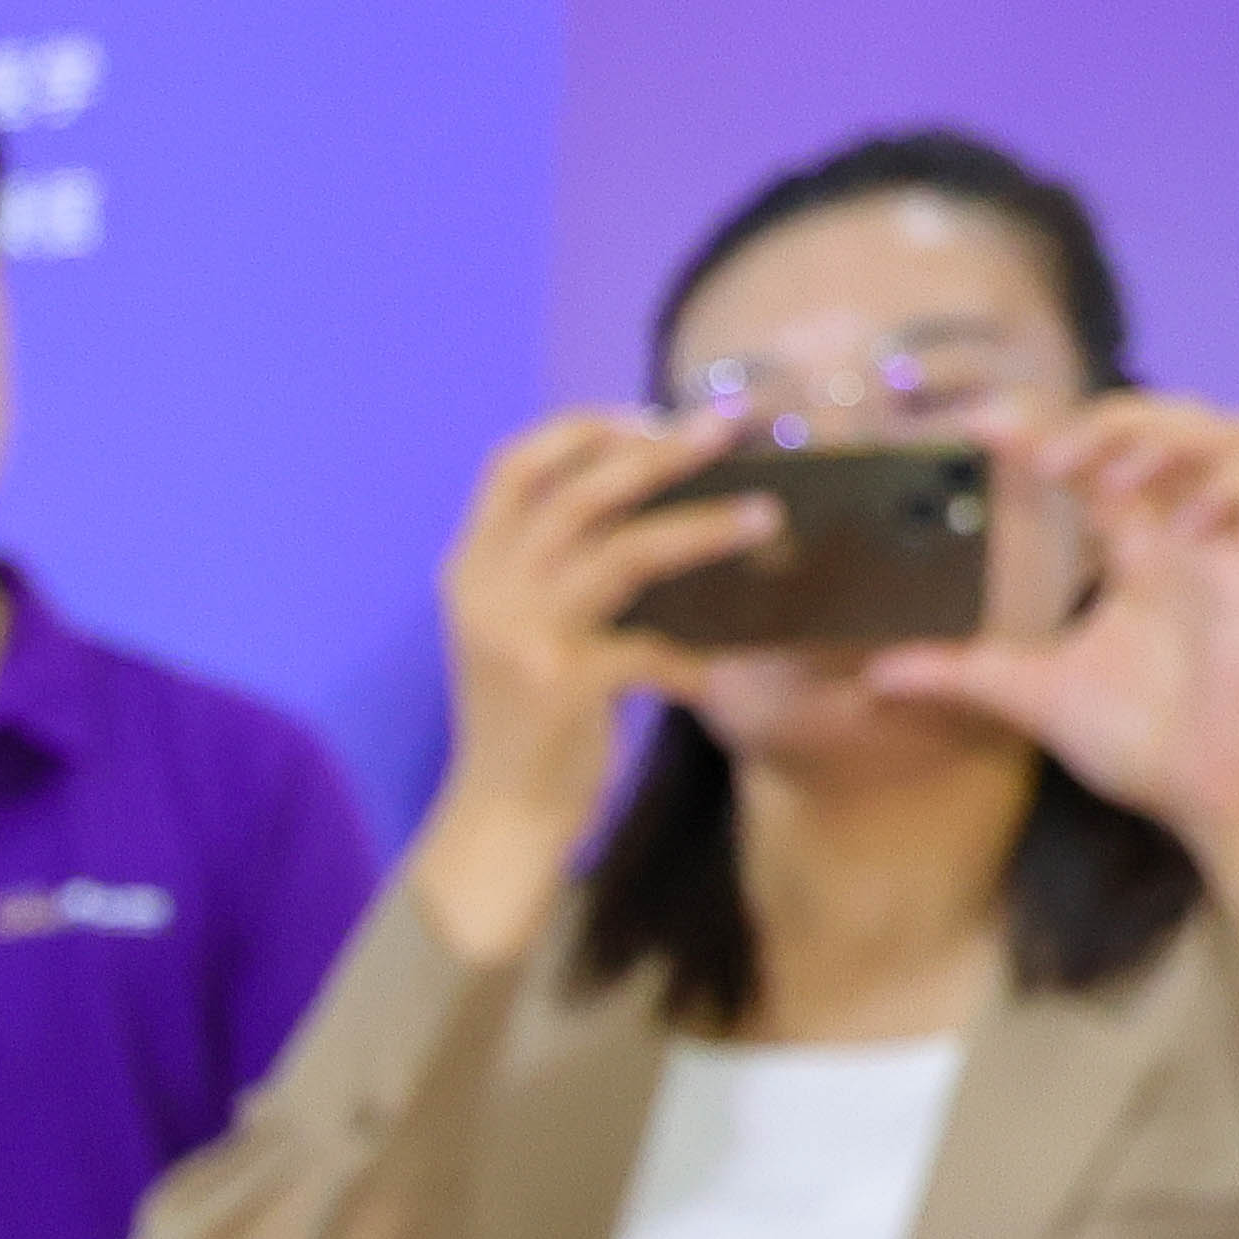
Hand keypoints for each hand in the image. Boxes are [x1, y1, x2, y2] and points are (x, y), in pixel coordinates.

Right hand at [399, 409, 775, 965]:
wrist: (497, 821)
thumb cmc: (525, 723)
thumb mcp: (517, 631)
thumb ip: (555, 569)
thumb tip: (653, 507)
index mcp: (472, 568)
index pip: (513, 464)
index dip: (582, 429)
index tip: (648, 417)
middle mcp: (487, 592)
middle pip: (580, 492)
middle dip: (662, 451)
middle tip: (729, 428)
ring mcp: (521, 638)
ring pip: (623, 552)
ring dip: (702, 527)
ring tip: (766, 514)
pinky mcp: (561, 688)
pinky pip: (647, 648)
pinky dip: (691, 654)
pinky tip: (718, 667)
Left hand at [876, 394, 1238, 921]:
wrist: (1202, 798)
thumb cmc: (1136, 742)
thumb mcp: (1027, 696)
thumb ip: (957, 675)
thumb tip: (873, 674)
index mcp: (1130, 547)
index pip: (1094, 456)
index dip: (1045, 426)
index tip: (978, 426)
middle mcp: (1180, 534)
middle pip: (1171, 420)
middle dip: (1117, 416)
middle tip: (1055, 460)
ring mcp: (1226, 549)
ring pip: (1234, 432)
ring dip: (1177, 435)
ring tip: (1118, 481)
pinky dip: (1237, 482)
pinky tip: (1189, 521)